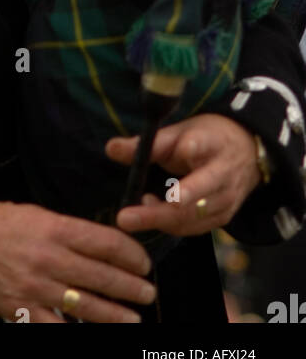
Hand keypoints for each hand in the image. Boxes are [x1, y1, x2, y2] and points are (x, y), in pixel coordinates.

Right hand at [0, 201, 155, 322]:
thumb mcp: (35, 215)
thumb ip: (66, 230)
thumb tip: (97, 245)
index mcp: (55, 228)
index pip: (105, 242)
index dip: (131, 254)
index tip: (143, 261)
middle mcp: (50, 258)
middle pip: (102, 275)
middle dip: (130, 286)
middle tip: (147, 292)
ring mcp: (37, 286)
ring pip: (86, 305)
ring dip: (115, 315)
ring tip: (134, 320)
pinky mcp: (22, 309)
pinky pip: (56, 327)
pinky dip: (76, 333)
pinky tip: (93, 335)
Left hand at [106, 114, 261, 237]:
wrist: (248, 152)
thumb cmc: (206, 138)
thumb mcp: (181, 131)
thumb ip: (148, 143)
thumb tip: (110, 149)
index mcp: (211, 144)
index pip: (199, 147)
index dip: (187, 153)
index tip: (173, 173)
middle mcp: (223, 174)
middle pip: (192, 197)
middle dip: (158, 211)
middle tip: (126, 217)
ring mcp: (226, 199)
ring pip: (191, 217)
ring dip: (159, 219)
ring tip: (132, 214)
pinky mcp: (224, 217)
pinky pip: (193, 227)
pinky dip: (170, 225)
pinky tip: (151, 215)